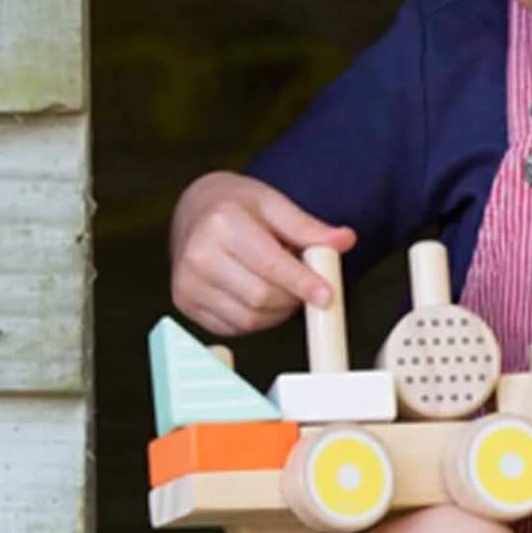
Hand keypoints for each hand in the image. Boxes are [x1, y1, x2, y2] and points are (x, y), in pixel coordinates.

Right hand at [169, 171, 356, 336]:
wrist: (196, 209)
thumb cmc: (238, 206)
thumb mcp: (275, 204)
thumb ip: (309, 227)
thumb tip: (346, 240)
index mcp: (222, 223)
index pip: (270, 265)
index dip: (302, 283)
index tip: (327, 296)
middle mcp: (198, 254)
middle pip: (262, 297)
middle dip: (293, 298)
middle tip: (305, 285)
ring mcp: (187, 282)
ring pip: (250, 319)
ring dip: (277, 312)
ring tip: (279, 284)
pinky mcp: (185, 302)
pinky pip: (234, 327)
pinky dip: (256, 318)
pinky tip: (257, 293)